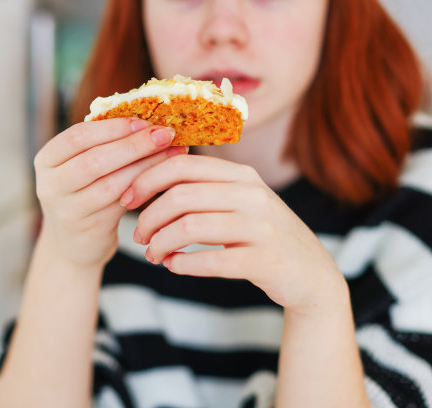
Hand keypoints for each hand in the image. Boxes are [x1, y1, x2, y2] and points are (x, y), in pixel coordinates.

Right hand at [33, 118, 187, 268]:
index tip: (145, 121)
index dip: (114, 127)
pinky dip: (145, 188)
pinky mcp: (89, 228)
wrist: (72, 245)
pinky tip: (163, 178)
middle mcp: (51, 184)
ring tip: (173, 154)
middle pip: (95, 159)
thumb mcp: (81, 166)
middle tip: (166, 134)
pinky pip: (121, 204)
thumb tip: (149, 119)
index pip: (78, 136)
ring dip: (146, 166)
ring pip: (111, 183)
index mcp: (47, 159)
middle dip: (134, 145)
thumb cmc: (84, 193)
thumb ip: (104, 144)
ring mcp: (68, 209)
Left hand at [120, 154, 346, 313]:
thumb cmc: (261, 235)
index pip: (181, 166)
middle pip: (180, 196)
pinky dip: (183, 264)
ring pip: (189, 227)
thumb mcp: (239, 201)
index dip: (146, 180)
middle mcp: (252, 195)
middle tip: (138, 236)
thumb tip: (146, 180)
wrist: (310, 274)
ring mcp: (261, 227)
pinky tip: (173, 266)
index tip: (128, 200)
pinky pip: (210, 260)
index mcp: (241, 175)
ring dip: (160, 243)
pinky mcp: (265, 260)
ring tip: (153, 255)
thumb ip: (204, 187)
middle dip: (148, 217)